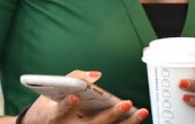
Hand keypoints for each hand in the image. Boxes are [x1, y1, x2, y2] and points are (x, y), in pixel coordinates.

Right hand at [21, 70, 149, 123]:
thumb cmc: (52, 104)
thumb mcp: (56, 89)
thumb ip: (75, 77)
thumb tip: (97, 75)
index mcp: (56, 116)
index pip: (60, 111)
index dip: (67, 105)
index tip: (75, 97)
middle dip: (111, 115)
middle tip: (127, 103)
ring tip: (142, 112)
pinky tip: (137, 119)